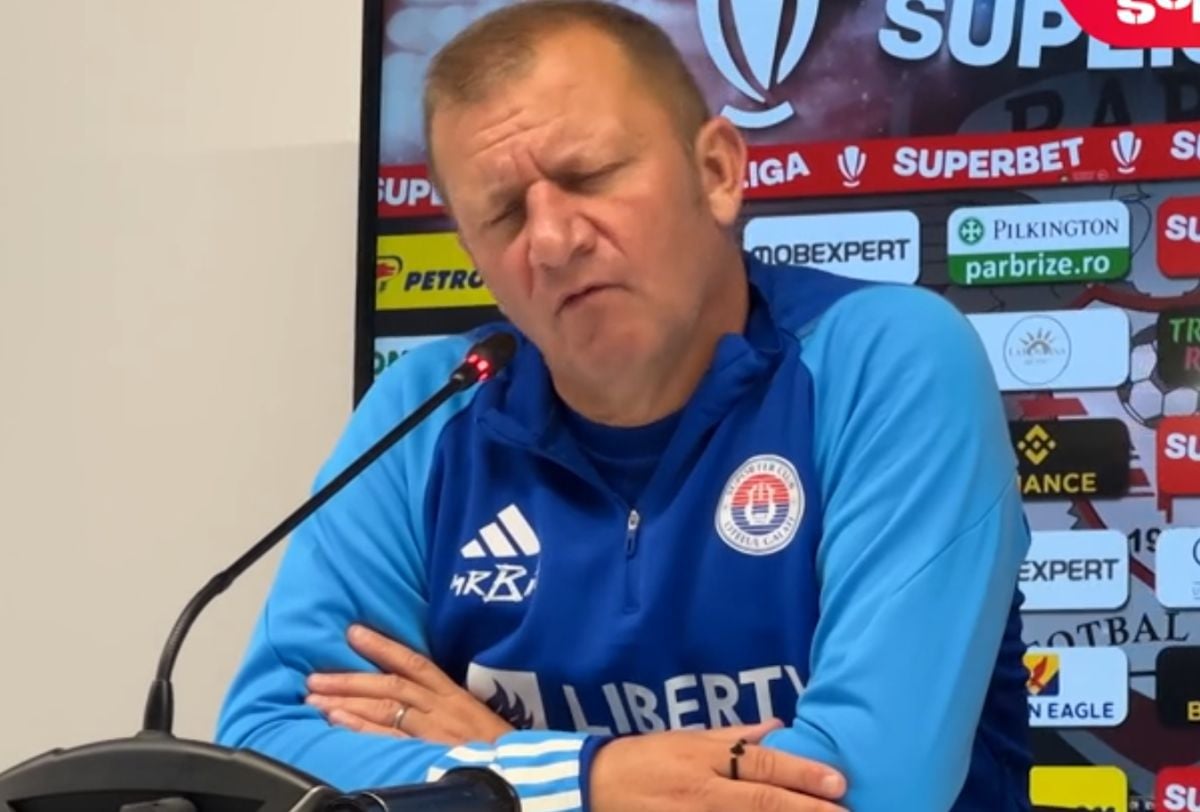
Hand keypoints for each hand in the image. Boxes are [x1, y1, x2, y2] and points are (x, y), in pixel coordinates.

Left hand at [305, 624, 513, 744]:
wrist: (523, 775)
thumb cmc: (498, 749)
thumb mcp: (476, 717)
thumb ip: (445, 704)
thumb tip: (410, 691)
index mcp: (455, 695)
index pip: (415, 662)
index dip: (383, 645)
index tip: (352, 632)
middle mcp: (442, 708)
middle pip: (389, 685)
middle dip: (349, 678)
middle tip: (314, 676)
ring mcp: (434, 731)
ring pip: (384, 707)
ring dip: (346, 701)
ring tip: (314, 698)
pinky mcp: (428, 753)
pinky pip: (388, 738)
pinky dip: (360, 728)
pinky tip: (336, 722)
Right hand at [589, 719, 847, 811]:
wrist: (592, 786)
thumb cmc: (642, 759)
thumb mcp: (686, 738)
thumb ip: (732, 737)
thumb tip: (777, 728)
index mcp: (704, 758)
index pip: (761, 764)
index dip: (801, 773)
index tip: (837, 782)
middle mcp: (701, 790)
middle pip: (762, 800)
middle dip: (806, 809)